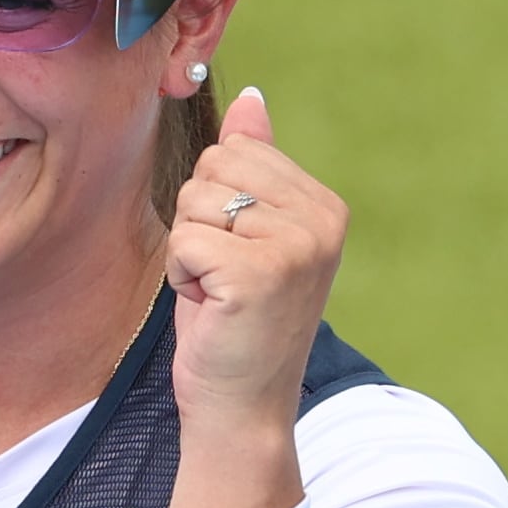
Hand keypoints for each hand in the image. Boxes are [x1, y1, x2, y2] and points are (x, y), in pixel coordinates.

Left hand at [153, 88, 347, 507]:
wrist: (242, 410)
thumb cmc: (234, 324)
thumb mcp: (246, 236)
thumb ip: (253, 165)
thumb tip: (251, 97)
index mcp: (325, 205)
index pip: (234, 150)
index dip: (213, 204)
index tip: (235, 255)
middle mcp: (322, 220)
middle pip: (212, 167)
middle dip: (198, 222)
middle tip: (222, 276)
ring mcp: (296, 246)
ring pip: (194, 203)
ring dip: (188, 252)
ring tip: (218, 294)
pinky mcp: (260, 273)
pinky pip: (185, 240)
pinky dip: (182, 277)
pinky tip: (210, 308)